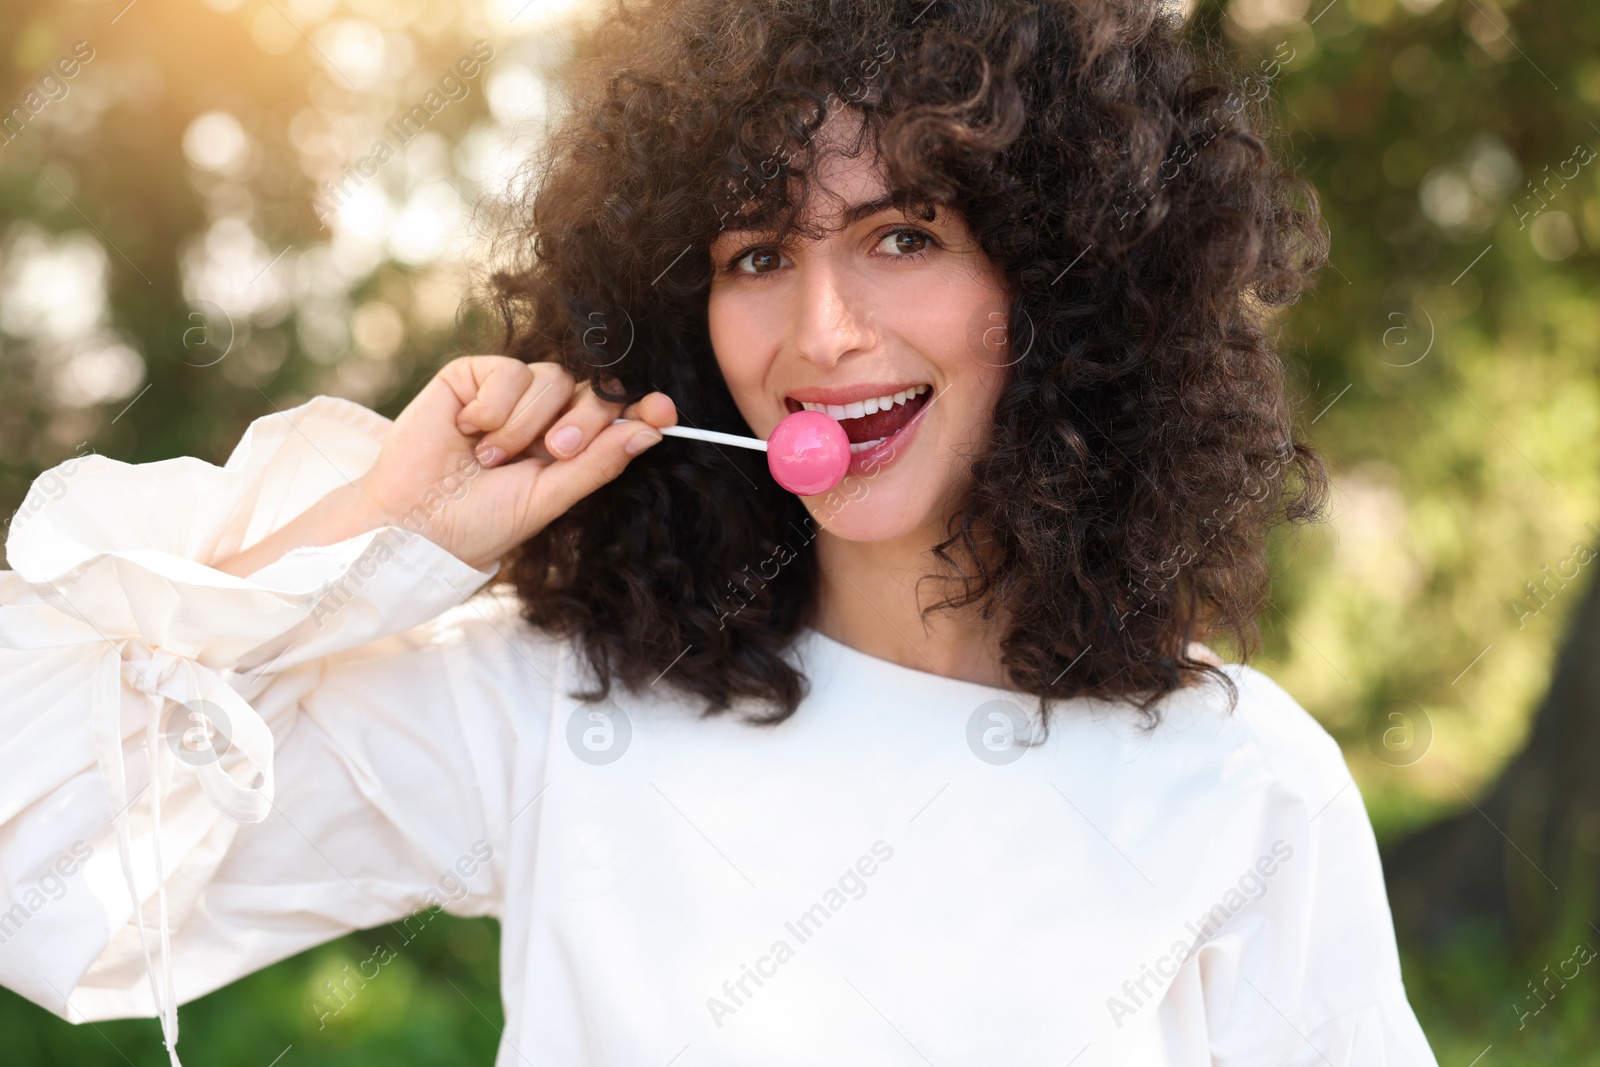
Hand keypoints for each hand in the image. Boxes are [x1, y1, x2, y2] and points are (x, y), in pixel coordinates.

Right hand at [355, 356, 675, 570]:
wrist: (417, 521)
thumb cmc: (483, 519)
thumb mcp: (551, 498)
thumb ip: (598, 463)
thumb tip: (651, 431)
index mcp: (571, 446)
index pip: (618, 415)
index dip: (643, 408)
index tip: (665, 411)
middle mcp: (547, 415)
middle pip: (593, 389)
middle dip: (583, 420)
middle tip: (555, 450)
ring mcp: (511, 392)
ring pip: (553, 376)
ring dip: (526, 423)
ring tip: (492, 456)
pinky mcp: (474, 375)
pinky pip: (511, 370)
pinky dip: (494, 406)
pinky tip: (469, 432)